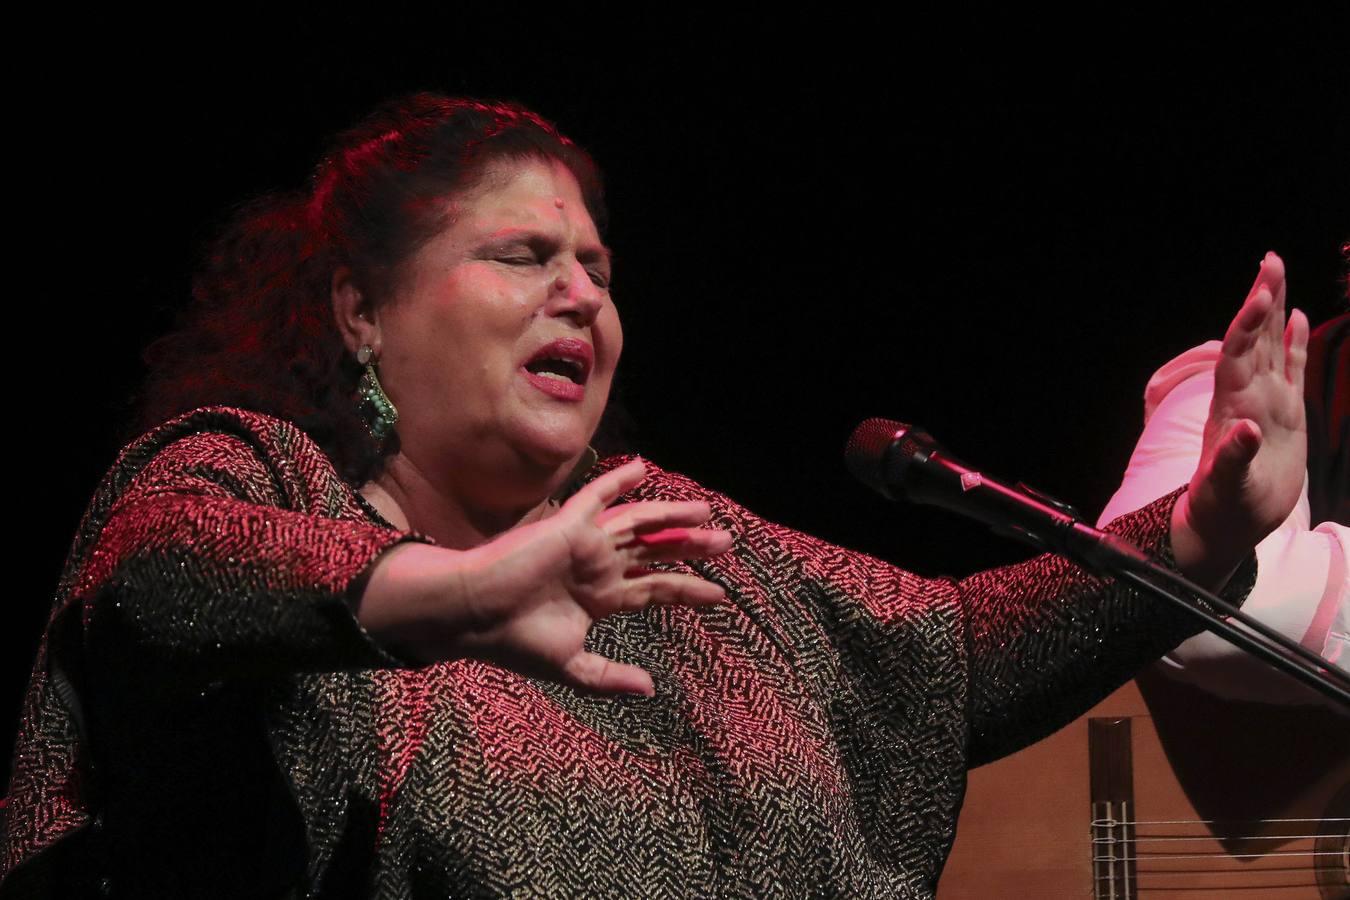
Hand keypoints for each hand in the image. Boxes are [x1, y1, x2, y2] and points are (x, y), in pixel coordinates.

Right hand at [443, 459, 730, 695]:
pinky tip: (642, 471)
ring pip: (638, 523)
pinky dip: (619, 483)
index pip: (655, 588)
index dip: (688, 589)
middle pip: (654, 552)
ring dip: (671, 517)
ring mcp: (584, 544)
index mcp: (601, 598)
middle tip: (726, 543)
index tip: (720, 597)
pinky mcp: (567, 526)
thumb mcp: (571, 667)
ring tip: (705, 514)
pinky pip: (597, 498)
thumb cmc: (514, 642)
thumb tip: (650, 690)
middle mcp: (598, 567)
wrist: (474, 618)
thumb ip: (610, 678)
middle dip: (690, 547)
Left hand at [1173, 251, 1308, 586]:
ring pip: (1271, 345)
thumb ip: (1233, 459)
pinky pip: (1289, 368)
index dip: (1248, 325)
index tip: (1261, 293)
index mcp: (1233, 406)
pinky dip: (1293, 342)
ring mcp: (1266, 400)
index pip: (1239, 355)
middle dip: (1261, 298)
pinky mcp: (1284, 413)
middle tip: (1270, 259)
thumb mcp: (1226, 487)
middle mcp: (1248, 395)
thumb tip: (1244, 430)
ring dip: (1274, 310)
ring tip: (1277, 272)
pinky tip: (1298, 317)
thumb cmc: (1221, 506)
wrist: (1227, 521)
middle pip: (1254, 338)